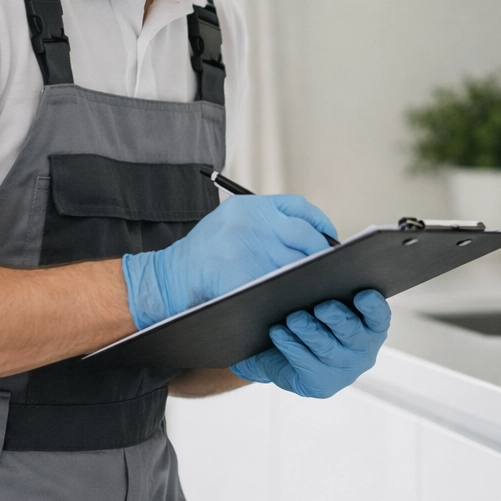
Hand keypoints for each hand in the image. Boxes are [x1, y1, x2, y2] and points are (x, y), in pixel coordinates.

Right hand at [121, 194, 335, 329]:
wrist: (171, 277)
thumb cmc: (205, 251)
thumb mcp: (231, 220)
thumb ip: (265, 220)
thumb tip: (311, 234)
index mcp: (250, 206)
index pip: (298, 208)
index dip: (319, 223)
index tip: (328, 236)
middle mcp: (252, 224)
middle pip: (305, 235)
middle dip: (320, 250)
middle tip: (328, 263)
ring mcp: (249, 251)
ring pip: (296, 261)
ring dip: (310, 272)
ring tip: (317, 279)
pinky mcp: (246, 277)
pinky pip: (281, 283)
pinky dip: (293, 288)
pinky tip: (298, 293)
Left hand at [232, 289, 390, 397]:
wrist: (288, 359)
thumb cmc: (313, 325)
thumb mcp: (325, 305)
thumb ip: (328, 284)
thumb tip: (322, 249)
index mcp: (370, 326)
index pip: (379, 316)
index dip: (372, 306)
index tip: (360, 294)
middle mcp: (362, 350)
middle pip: (352, 333)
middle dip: (336, 318)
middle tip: (320, 306)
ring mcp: (342, 370)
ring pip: (327, 348)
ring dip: (309, 331)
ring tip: (292, 319)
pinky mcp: (322, 386)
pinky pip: (306, 364)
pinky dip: (292, 347)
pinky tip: (279, 334)